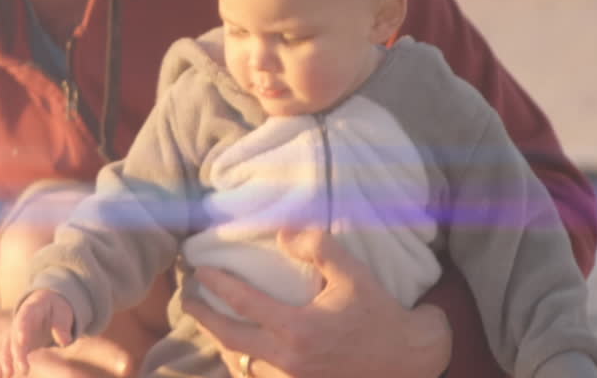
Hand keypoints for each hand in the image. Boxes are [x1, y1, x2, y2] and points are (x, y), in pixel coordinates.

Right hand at [0, 290, 75, 376]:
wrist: (45, 305)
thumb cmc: (55, 309)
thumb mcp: (61, 312)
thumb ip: (62, 326)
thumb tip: (65, 341)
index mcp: (30, 310)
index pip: (24, 318)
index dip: (22, 328)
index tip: (22, 340)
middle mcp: (18, 323)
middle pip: (15, 338)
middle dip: (18, 354)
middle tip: (23, 368)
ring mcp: (14, 335)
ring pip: (7, 349)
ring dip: (6, 362)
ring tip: (7, 375)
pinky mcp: (15, 347)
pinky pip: (6, 357)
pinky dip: (0, 368)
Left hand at [183, 227, 451, 377]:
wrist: (410, 362)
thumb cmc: (381, 316)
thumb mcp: (355, 275)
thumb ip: (320, 248)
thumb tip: (284, 232)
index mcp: (299, 330)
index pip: (242, 303)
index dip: (216, 284)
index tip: (199, 269)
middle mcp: (289, 361)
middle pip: (228, 339)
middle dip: (202, 316)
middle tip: (187, 296)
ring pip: (239, 363)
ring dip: (219, 341)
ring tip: (205, 319)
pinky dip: (241, 362)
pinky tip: (234, 347)